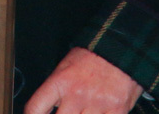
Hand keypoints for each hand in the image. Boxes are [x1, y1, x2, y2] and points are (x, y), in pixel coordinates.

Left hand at [24, 47, 142, 113]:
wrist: (123, 50)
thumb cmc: (93, 58)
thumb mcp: (66, 66)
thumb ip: (55, 91)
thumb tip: (46, 111)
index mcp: (61, 81)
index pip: (35, 108)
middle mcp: (77, 94)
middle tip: (66, 113)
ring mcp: (97, 104)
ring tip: (83, 111)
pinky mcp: (116, 111)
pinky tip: (97, 113)